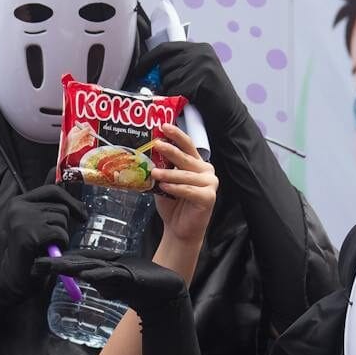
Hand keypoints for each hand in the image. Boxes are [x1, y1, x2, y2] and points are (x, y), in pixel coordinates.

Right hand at [0, 184, 86, 299]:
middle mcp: (18, 207)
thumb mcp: (38, 221)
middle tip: (55, 240)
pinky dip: (61, 245)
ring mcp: (22, 220)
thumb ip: (46, 200)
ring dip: (62, 236)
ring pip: (62, 220)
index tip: (81, 214)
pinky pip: (60, 233)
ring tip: (49, 246)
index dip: (71, 201)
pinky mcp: (29, 234)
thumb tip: (54, 170)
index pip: (52, 190)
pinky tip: (49, 251)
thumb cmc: (29, 250)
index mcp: (19, 201)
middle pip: (61, 207)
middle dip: (65, 225)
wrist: (13, 277)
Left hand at [32, 251, 184, 315]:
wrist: (163, 292)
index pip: (75, 264)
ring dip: (73, 266)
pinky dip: (98, 275)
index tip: (36, 266)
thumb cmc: (138, 288)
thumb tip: (85, 280)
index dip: (56, 265)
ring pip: (91, 266)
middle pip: (78, 262)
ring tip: (55, 267)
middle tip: (37, 263)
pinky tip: (85, 275)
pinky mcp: (129, 275)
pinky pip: (111, 276)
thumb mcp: (113, 287)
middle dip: (57, 263)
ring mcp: (118, 269)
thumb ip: (99, 283)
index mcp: (101, 267)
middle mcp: (107, 265)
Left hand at [136, 40, 247, 129]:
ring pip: (168, 79)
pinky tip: (186, 104)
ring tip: (183, 99)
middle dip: (161, 82)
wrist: (229, 116)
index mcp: (199, 48)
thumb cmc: (210, 98)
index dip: (149, 60)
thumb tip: (151, 70)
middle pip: (165, 65)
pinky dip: (176, 100)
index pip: (165, 49)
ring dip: (170, 92)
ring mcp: (202, 65)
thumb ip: (179, 67)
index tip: (138, 71)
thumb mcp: (196, 74)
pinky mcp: (201, 79)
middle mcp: (200, 53)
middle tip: (166, 94)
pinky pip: (176, 90)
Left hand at [149, 123, 215, 244]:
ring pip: (186, 175)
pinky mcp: (209, 197)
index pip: (187, 145)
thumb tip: (145, 153)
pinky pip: (189, 190)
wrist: (179, 228)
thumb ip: (161, 167)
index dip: (176, 135)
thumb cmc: (172, 203)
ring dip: (169, 173)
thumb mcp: (164, 181)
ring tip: (154, 173)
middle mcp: (206, 171)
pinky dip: (176, 188)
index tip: (164, 126)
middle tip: (156, 144)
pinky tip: (164, 187)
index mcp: (196, 163)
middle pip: (186, 157)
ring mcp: (210, 184)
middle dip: (170, 150)